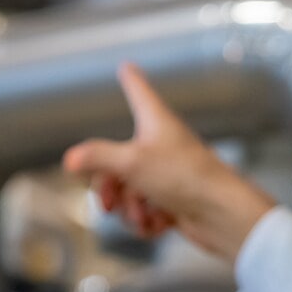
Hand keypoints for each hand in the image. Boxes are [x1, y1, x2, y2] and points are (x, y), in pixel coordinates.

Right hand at [62, 64, 278, 262]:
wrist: (222, 215)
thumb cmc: (185, 177)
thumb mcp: (131, 163)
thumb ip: (96, 158)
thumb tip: (70, 160)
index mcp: (155, 122)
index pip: (139, 92)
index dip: (131, 79)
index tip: (127, 66)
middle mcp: (161, 145)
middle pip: (118, 158)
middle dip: (109, 186)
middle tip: (108, 202)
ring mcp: (167, 175)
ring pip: (129, 191)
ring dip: (130, 210)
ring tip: (144, 215)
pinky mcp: (174, 202)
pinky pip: (145, 212)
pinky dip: (147, 222)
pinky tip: (159, 225)